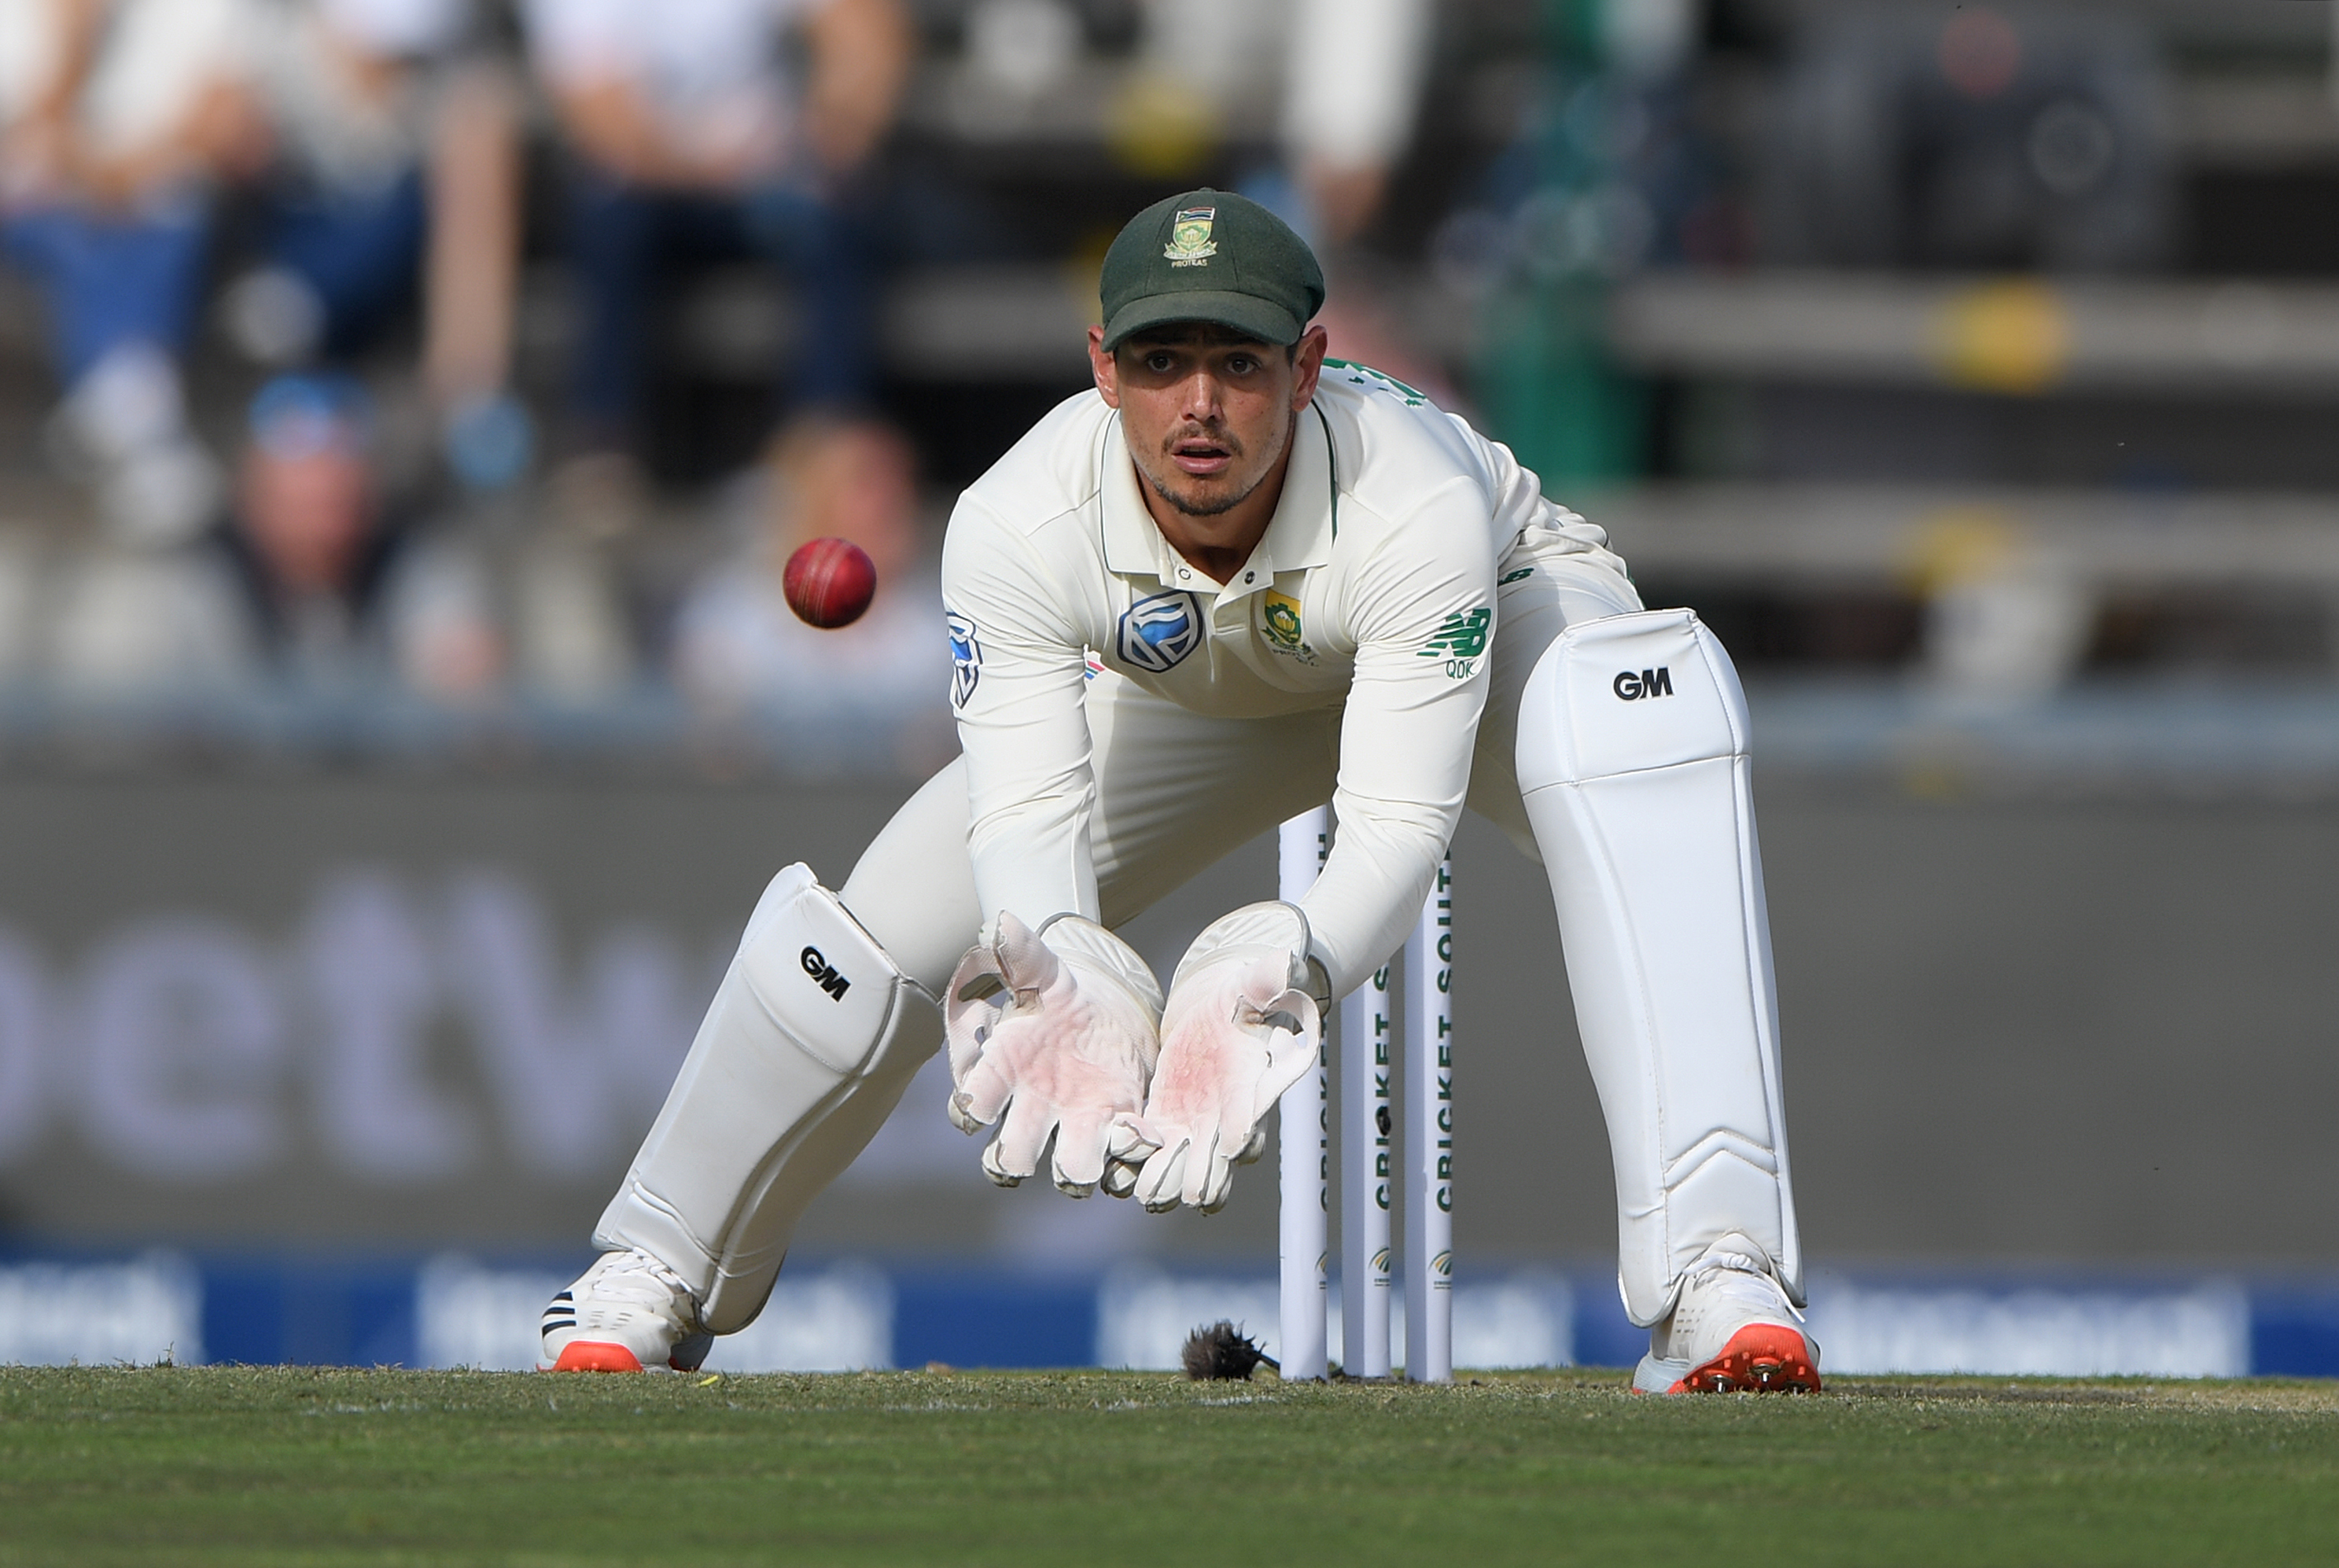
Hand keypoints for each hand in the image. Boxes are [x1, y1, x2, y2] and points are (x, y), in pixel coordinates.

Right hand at [944, 912, 1162, 1195]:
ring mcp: (1073, 1126)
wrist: (1107, 1009)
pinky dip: (1130, 1155)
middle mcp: (1031, 1111)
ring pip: (1067, 1172)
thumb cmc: (1057, 996)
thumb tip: (997, 922)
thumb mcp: (1043, 970)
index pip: (970, 1105)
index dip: (972, 1110)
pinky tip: (1143, 1131)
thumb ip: (1020, 953)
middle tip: (1037, 1137)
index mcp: (1002, 1073)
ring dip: (1083, 1167)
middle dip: (1019, 1160)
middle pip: (1009, 1157)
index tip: (982, 1106)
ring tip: (1110, 1134)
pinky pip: (1118, 1161)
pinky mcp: (1114, 1129)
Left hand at [1115, 903, 1321, 1213]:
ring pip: (1185, 1166)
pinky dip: (1139, 1165)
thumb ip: (1269, 980)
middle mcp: (1227, 1114)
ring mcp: (1198, 1123)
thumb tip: (1288, 963)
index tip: (1233, 1145)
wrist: (1217, 1008)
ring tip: (1148, 1195)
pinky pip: (1154, 1151)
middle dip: (1203, 1175)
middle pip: (1219, 1158)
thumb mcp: (1254, 983)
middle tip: (1188, 1193)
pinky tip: (1121, 1179)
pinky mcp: (1168, 1121)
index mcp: (1251, 1083)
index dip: (1243, 1128)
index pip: (1251, 1112)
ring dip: (1168, 1180)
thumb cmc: (1243, 995)